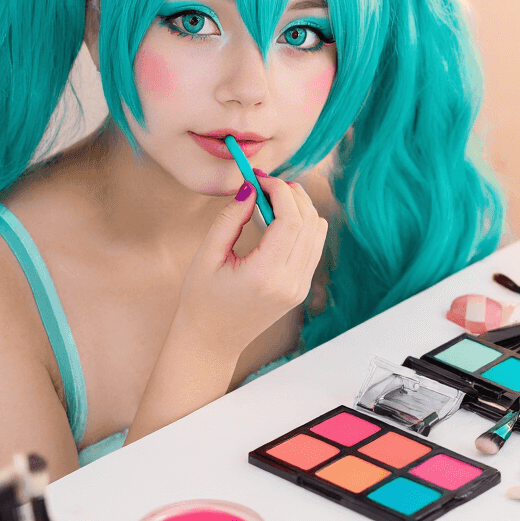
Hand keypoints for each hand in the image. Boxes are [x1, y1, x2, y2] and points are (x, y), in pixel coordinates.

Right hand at [178, 172, 327, 351]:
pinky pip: (313, 247)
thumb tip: (249, 188)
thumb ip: (229, 219)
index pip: (291, 220)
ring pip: (318, 233)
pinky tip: (279, 220)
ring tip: (273, 198)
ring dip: (301, 208)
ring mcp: (300, 287)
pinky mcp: (301, 289)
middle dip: (292, 194)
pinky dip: (303, 226)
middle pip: (310, 222)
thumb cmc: (201, 301)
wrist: (212, 341)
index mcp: (265, 275)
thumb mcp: (207, 257)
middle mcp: (290, 282)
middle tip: (267, 184)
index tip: (262, 179)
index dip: (281, 191)